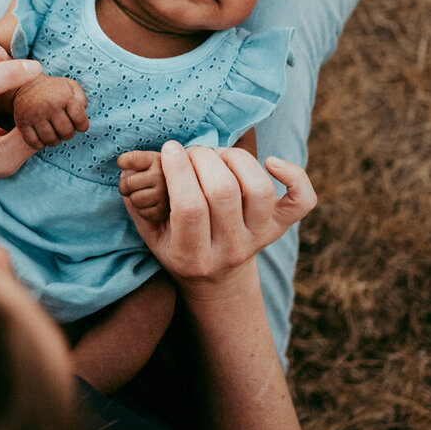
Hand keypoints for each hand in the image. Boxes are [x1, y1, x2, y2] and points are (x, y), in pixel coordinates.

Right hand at [11, 74, 88, 148]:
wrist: (25, 84)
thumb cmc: (52, 89)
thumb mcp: (70, 86)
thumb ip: (81, 99)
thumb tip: (82, 113)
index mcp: (64, 97)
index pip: (80, 120)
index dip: (82, 126)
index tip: (77, 124)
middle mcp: (49, 106)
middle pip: (66, 132)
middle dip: (68, 134)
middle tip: (64, 129)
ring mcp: (34, 115)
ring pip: (50, 140)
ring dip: (54, 141)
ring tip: (54, 134)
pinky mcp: (22, 122)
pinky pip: (33, 142)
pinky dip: (40, 144)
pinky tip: (42, 137)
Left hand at [117, 150, 168, 221]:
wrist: (172, 209)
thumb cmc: (150, 185)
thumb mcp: (141, 170)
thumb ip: (132, 167)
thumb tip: (126, 171)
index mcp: (159, 159)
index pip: (130, 159)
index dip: (122, 162)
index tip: (123, 164)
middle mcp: (166, 173)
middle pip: (128, 183)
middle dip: (125, 188)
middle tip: (131, 187)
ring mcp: (167, 192)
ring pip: (135, 199)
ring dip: (135, 201)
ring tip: (145, 197)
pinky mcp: (166, 210)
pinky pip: (143, 213)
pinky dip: (144, 212)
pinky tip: (153, 206)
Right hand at [122, 141, 316, 300]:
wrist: (217, 280)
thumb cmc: (177, 246)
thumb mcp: (151, 233)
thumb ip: (138, 201)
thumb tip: (129, 163)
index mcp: (192, 256)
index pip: (190, 208)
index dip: (178, 171)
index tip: (169, 149)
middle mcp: (230, 250)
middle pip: (223, 192)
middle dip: (202, 158)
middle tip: (190, 153)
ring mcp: (258, 238)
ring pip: (258, 189)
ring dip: (235, 159)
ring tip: (218, 156)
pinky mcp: (279, 227)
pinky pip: (301, 200)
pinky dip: (294, 175)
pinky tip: (273, 161)